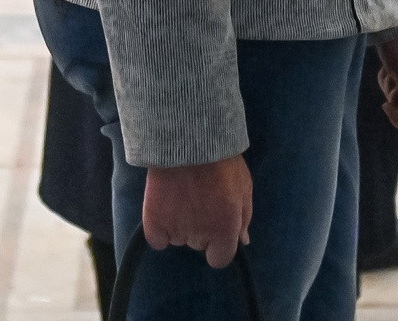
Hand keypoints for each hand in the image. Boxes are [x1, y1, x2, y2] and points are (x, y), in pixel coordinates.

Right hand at [142, 154, 252, 268]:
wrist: (190, 139)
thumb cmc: (223, 161)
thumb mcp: (243, 187)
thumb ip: (244, 218)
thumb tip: (243, 241)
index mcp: (225, 230)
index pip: (220, 259)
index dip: (219, 245)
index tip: (216, 228)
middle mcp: (200, 236)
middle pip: (199, 244)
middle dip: (201, 227)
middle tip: (200, 199)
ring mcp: (175, 229)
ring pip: (178, 238)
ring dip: (180, 224)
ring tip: (182, 195)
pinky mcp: (153, 221)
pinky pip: (157, 239)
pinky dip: (159, 229)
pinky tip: (165, 209)